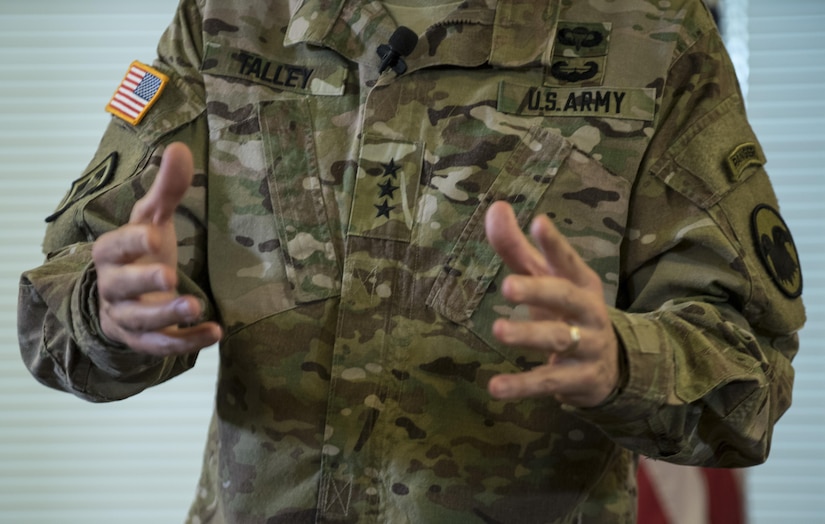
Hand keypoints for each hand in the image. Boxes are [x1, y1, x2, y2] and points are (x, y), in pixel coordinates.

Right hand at [91, 143, 221, 355]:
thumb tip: (179, 148)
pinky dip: (186, 342)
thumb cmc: (142, 253)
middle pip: (121, 287)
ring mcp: (126, 317)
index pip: (115, 246)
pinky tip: (215, 333)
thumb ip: (167, 190)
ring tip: (196, 308)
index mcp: (111, 253)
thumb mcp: (152, 220)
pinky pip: (160, 346)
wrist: (126, 300)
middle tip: (169, 276)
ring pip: (139, 321)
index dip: (132, 242)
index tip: (154, 236)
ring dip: (166, 317)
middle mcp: (113, 287)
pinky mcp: (143, 341)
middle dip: (144, 282)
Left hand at [484, 201, 618, 406]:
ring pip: (558, 339)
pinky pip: (549, 382)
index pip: (567, 260)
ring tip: (498, 329)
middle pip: (565, 297)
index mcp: (580, 282)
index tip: (539, 223)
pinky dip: (522, 386)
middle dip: (538, 290)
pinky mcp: (580, 379)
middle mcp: (588, 311)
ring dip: (528, 335)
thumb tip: (496, 206)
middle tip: (508, 285)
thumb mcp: (545, 280)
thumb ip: (517, 248)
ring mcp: (588, 346)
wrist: (610, 367)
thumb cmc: (566, 312)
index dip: (555, 243)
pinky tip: (496, 388)